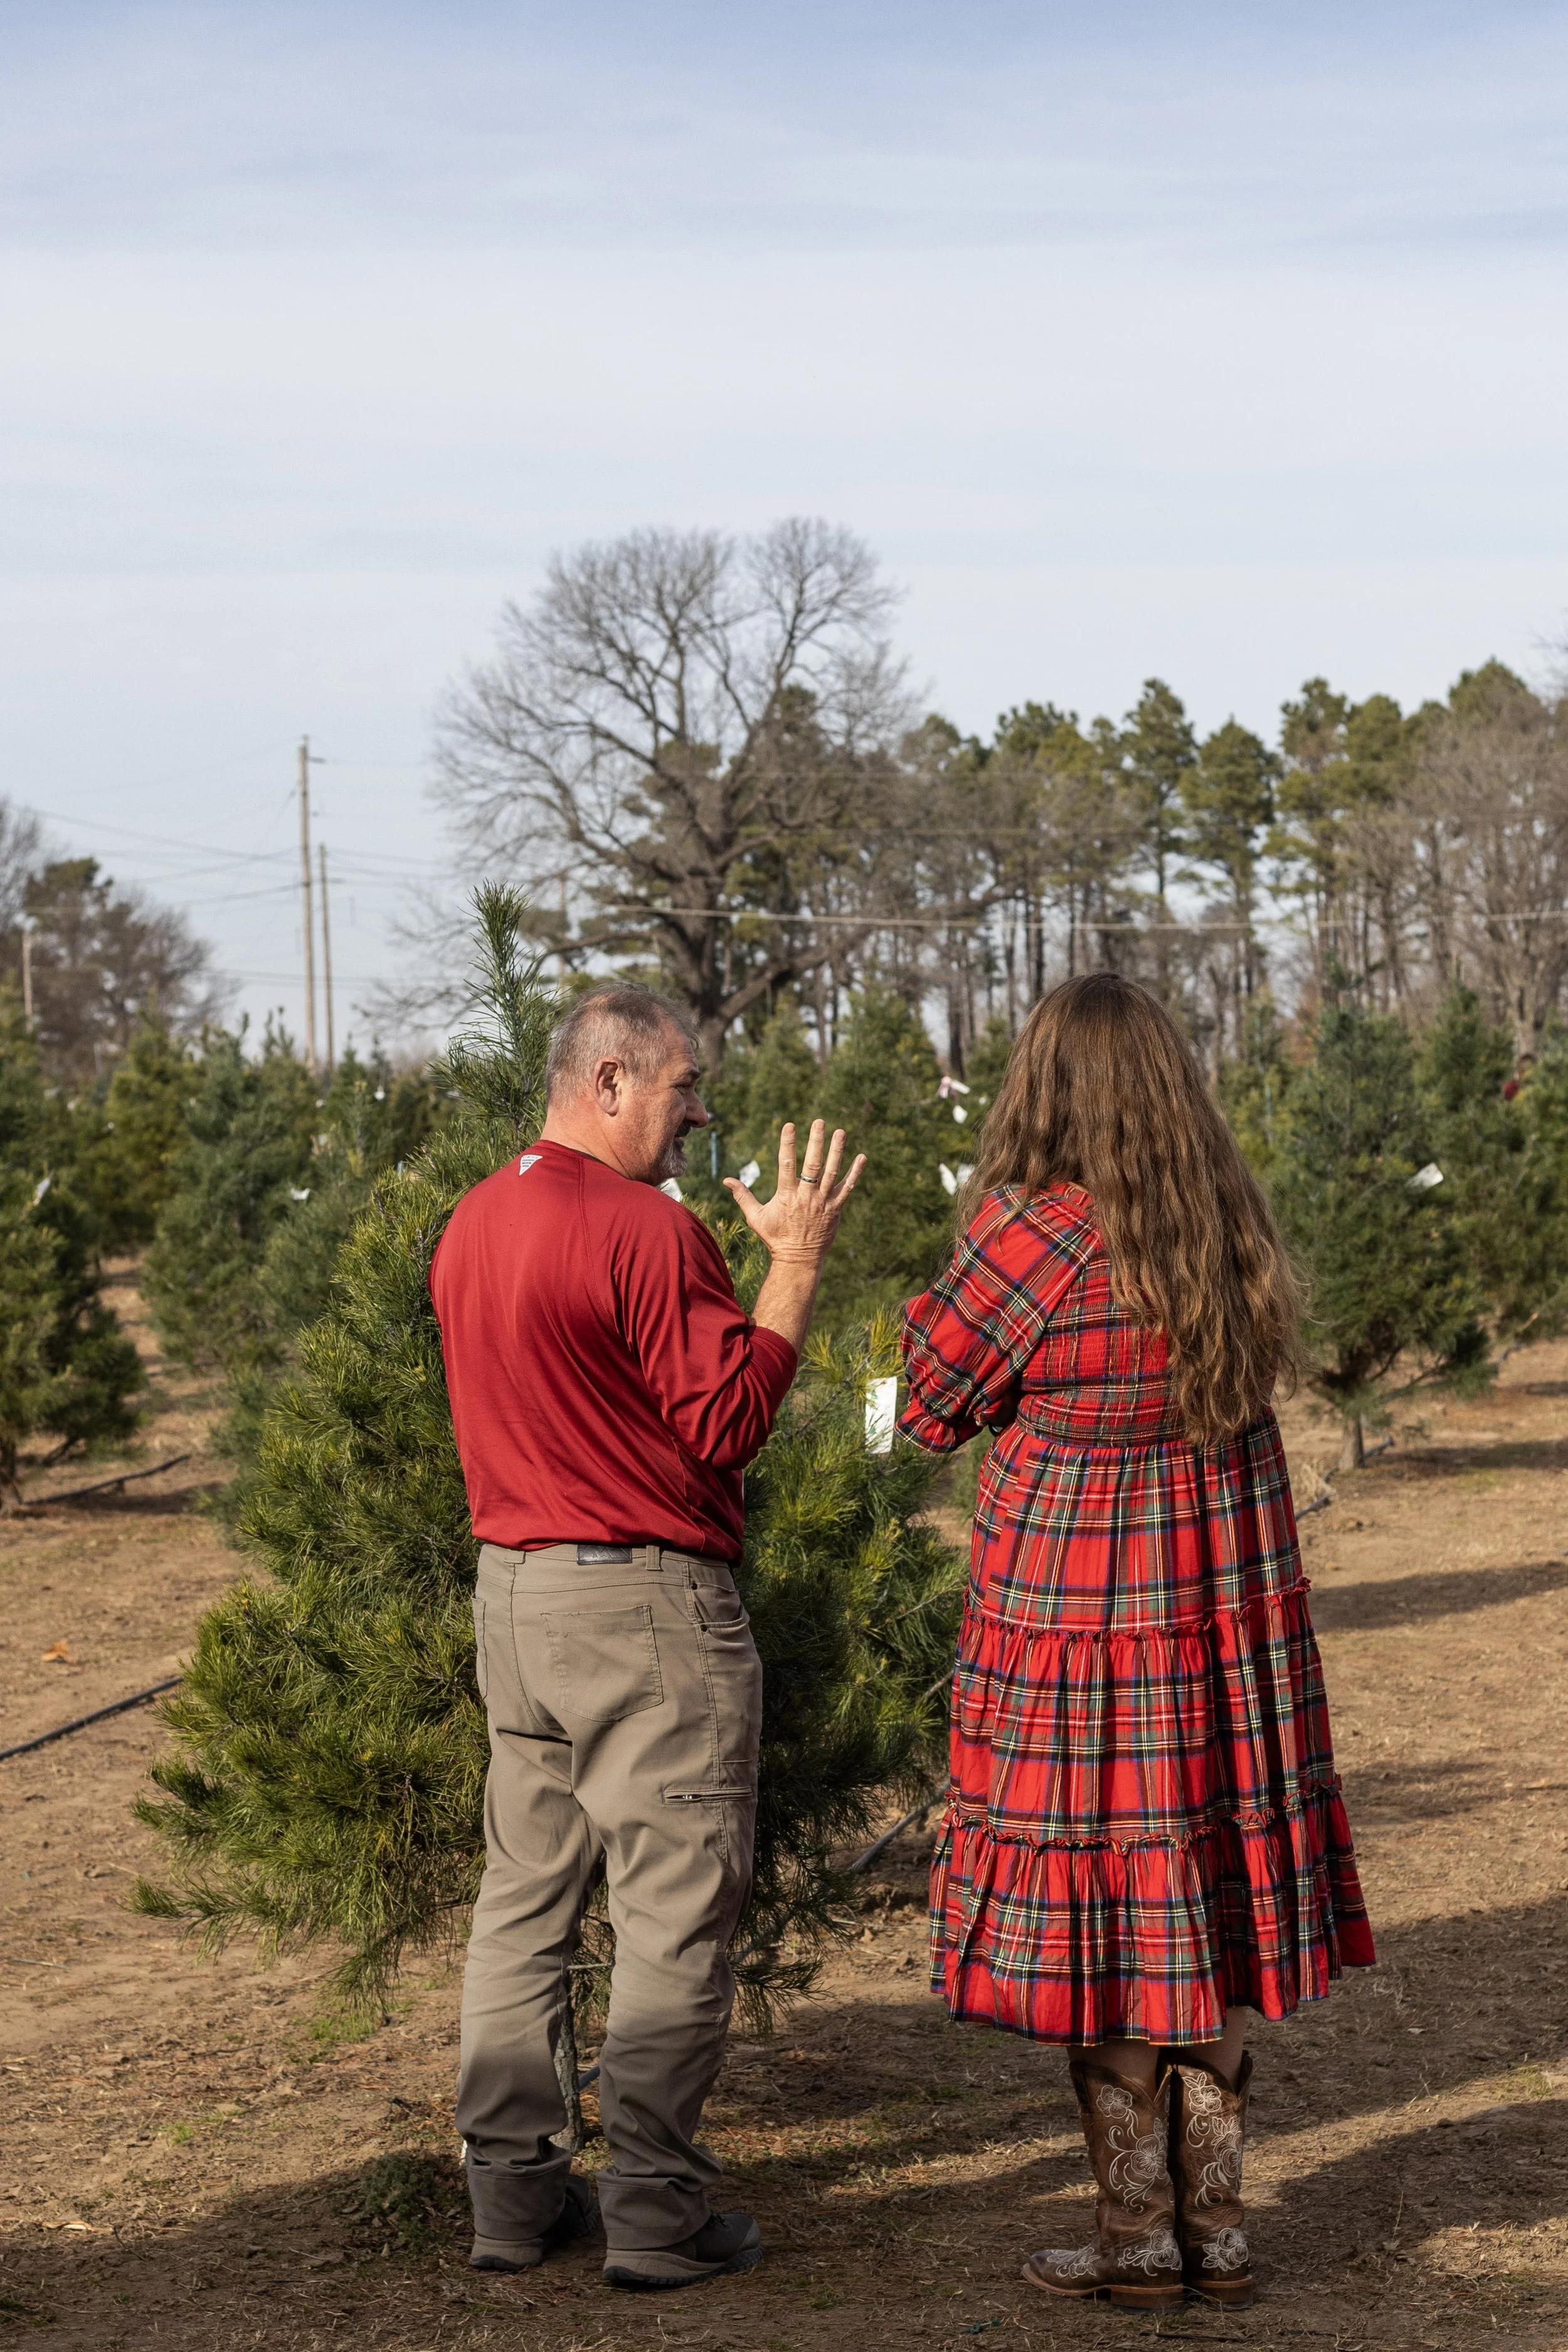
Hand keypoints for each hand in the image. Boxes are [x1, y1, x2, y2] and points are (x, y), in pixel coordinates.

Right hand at [723, 1120, 864, 1263]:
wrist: (798, 1260)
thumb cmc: (775, 1237)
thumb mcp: (755, 1217)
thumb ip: (742, 1196)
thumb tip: (725, 1179)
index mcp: (786, 1195)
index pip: (786, 1163)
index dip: (788, 1143)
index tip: (790, 1125)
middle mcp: (806, 1196)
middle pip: (813, 1164)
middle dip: (816, 1141)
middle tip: (819, 1122)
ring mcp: (823, 1202)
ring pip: (832, 1172)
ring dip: (837, 1151)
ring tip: (840, 1132)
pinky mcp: (836, 1209)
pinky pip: (847, 1188)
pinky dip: (855, 1173)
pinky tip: (862, 1157)